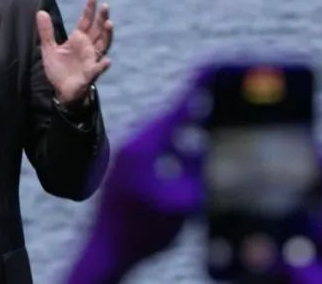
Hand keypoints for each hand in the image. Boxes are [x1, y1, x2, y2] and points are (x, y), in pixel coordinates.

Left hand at [37, 0, 112, 102]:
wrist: (62, 91)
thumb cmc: (58, 69)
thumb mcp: (49, 48)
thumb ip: (46, 31)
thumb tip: (40, 11)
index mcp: (78, 39)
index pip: (86, 21)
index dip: (89, 9)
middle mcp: (88, 47)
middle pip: (98, 30)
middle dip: (102, 18)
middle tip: (105, 6)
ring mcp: (91, 59)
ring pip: (102, 45)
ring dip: (107, 35)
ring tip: (109, 24)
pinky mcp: (90, 74)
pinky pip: (97, 69)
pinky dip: (102, 65)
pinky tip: (106, 61)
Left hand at [67, 85, 203, 283]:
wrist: (105, 252)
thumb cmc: (142, 232)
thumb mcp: (181, 204)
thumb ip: (197, 171)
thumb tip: (208, 144)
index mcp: (145, 148)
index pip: (177, 110)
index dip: (197, 89)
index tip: (209, 68)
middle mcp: (133, 147)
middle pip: (170, 118)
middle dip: (194, 105)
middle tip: (216, 88)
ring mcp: (129, 158)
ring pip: (163, 134)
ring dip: (184, 126)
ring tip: (208, 115)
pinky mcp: (128, 170)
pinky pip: (157, 148)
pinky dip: (175, 144)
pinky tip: (188, 147)